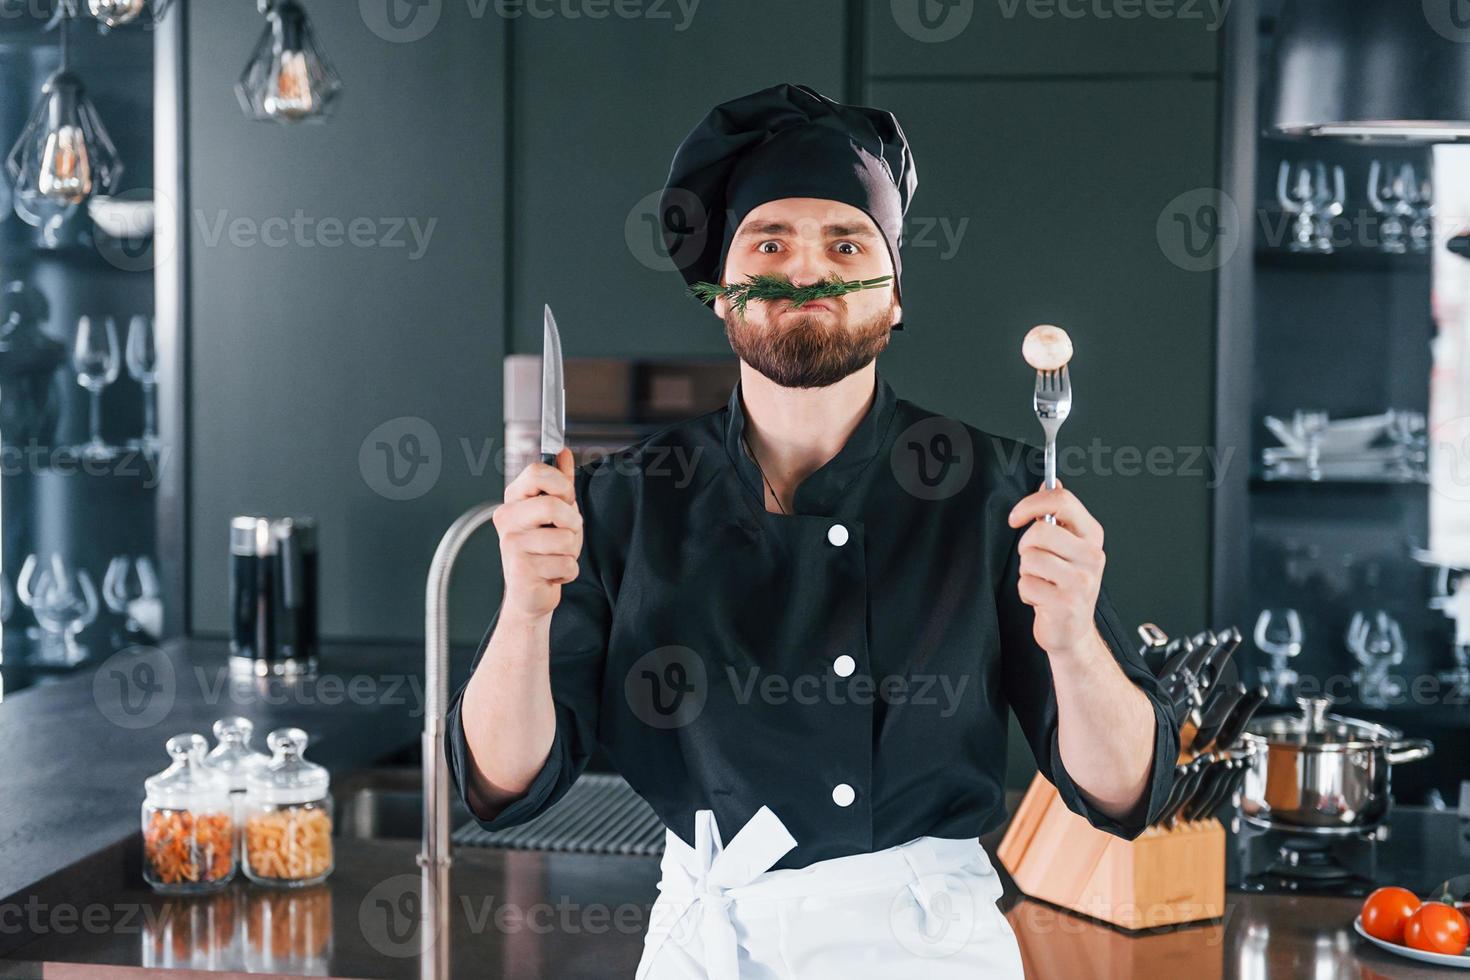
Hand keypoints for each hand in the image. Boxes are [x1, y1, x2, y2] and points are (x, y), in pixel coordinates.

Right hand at [492, 448, 583, 621]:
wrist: (529, 592)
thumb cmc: (543, 549)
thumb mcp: (554, 512)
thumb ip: (560, 482)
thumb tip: (564, 453)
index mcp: (514, 499)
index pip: (537, 472)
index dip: (561, 485)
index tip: (565, 499)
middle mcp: (506, 519)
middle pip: (552, 506)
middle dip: (572, 522)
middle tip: (565, 533)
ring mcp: (511, 544)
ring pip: (565, 539)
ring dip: (572, 551)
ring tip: (556, 556)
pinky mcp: (521, 570)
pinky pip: (566, 564)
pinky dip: (568, 572)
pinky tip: (552, 573)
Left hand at [1006, 479, 1106, 658]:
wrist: (1072, 630)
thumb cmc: (1065, 585)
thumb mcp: (1066, 546)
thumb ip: (1058, 515)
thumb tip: (1051, 483)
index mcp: (1092, 535)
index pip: (1062, 501)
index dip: (1031, 503)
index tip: (1015, 517)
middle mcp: (1092, 555)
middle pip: (1040, 531)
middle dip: (1026, 546)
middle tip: (1034, 561)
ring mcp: (1081, 580)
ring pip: (1030, 558)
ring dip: (1026, 572)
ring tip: (1041, 581)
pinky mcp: (1066, 603)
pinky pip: (1027, 584)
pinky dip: (1026, 592)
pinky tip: (1041, 599)